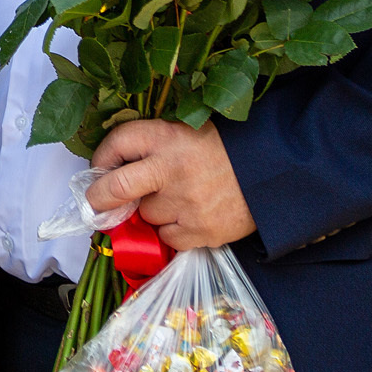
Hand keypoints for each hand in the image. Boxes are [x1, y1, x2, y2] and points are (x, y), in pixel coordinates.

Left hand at [87, 119, 256, 251]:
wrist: (272, 172)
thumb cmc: (223, 152)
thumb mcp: (186, 133)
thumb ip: (152, 148)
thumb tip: (111, 173)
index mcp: (167, 136)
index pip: (118, 143)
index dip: (102, 159)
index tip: (101, 169)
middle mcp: (172, 168)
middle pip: (115, 188)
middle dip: (100, 198)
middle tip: (98, 203)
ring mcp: (185, 202)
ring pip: (145, 216)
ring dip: (152, 212)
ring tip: (178, 199)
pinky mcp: (199, 230)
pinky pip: (168, 237)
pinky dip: (173, 231)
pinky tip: (190, 216)